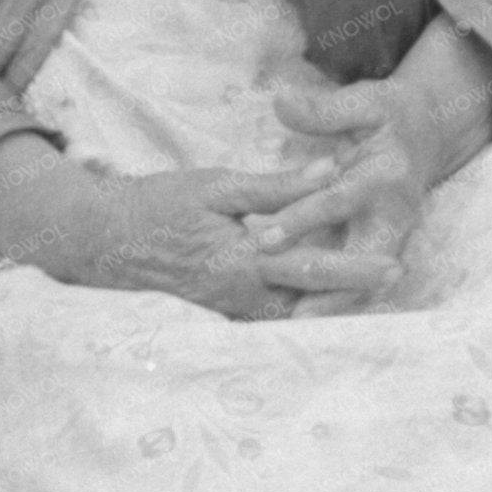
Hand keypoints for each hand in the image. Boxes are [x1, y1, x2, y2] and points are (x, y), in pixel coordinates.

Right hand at [50, 163, 390, 319]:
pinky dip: (294, 313)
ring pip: (288, 317)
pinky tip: (316, 304)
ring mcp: (226, 311)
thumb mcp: (215, 186)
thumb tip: (329, 171)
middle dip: (353, 297)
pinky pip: (264, 319)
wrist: (97, 240)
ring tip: (369, 298)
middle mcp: (239, 296)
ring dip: (327, 309)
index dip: (356, 270)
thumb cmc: (156, 206)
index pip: (313, 268)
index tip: (394, 267)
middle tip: (394, 286)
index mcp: (243, 261)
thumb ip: (274, 186)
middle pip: (310, 303)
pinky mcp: (215, 314)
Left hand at [246, 23, 491, 316]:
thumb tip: (281, 101)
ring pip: (364, 282)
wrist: (430, 130)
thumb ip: (323, 109)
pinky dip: (336, 302)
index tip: (262, 237)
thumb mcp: (363, 102)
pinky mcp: (385, 248)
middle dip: (326, 286)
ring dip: (332, 304)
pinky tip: (301, 319)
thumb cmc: (389, 115)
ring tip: (289, 328)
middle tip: (284, 311)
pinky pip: (361, 283)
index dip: (302, 219)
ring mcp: (393, 235)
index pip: (339, 201)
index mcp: (386, 175)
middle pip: (361, 260)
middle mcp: (394, 213)